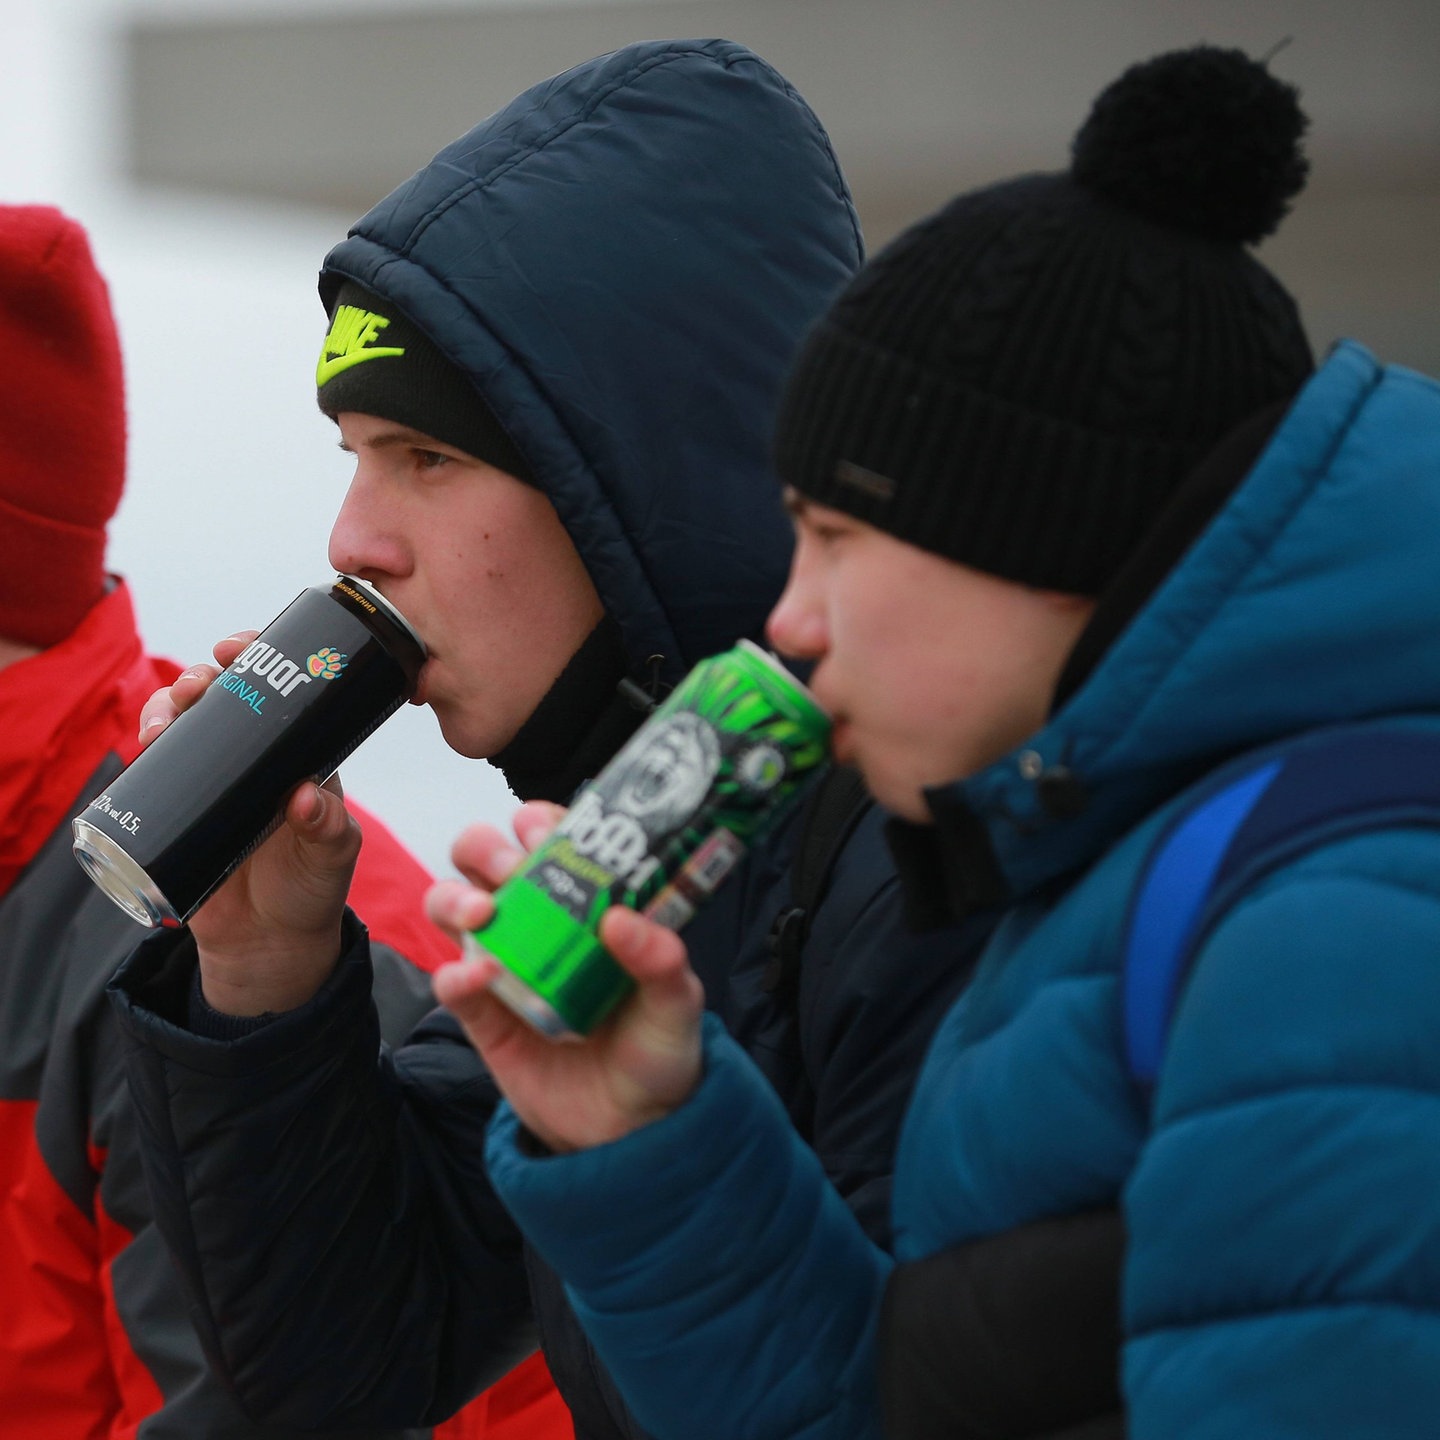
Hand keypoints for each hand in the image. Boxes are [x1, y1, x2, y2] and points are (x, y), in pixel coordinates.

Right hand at [138, 632, 359, 1014]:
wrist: (268, 943)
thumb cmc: (312, 890)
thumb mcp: (331, 857)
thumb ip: (327, 829)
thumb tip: (305, 796)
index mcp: (300, 753)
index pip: (280, 689)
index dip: (258, 658)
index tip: (237, 647)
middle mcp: (256, 757)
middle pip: (222, 696)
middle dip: (202, 678)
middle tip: (197, 687)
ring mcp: (214, 779)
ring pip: (184, 723)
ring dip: (167, 706)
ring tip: (163, 723)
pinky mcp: (180, 808)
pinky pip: (157, 767)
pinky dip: (146, 748)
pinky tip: (145, 745)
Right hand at [427, 802, 704, 1152]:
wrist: (633, 1131)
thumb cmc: (659, 1048)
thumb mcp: (677, 1003)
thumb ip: (661, 960)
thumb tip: (618, 919)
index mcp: (585, 902)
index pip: (551, 838)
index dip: (539, 821)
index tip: (545, 829)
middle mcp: (537, 921)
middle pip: (485, 858)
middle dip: (486, 847)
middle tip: (509, 868)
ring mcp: (503, 964)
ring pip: (451, 904)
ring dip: (455, 896)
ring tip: (484, 914)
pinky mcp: (482, 1016)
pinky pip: (451, 982)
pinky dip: (455, 973)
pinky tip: (480, 977)